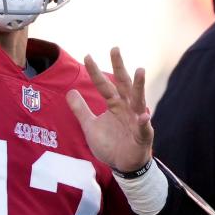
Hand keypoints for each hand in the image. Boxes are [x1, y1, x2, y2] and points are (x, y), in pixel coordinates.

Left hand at [66, 47, 152, 172]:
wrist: (123, 165)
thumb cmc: (110, 144)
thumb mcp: (90, 126)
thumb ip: (81, 110)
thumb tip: (70, 91)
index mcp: (114, 104)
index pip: (103, 85)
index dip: (95, 72)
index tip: (87, 55)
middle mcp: (127, 107)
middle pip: (123, 84)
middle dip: (119, 67)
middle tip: (114, 49)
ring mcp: (137, 120)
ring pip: (138, 100)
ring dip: (139, 86)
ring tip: (140, 70)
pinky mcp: (143, 135)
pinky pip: (144, 127)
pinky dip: (144, 122)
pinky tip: (143, 115)